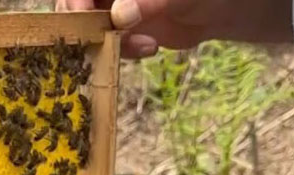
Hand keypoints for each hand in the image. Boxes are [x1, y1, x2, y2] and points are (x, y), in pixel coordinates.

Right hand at [56, 0, 292, 58]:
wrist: (219, 8)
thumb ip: (149, 1)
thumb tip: (120, 15)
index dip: (75, 0)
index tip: (82, 13)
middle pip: (74, 5)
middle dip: (85, 23)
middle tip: (101, 38)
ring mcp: (110, 8)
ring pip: (87, 26)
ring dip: (106, 41)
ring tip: (142, 45)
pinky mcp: (119, 31)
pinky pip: (106, 44)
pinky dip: (123, 51)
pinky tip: (149, 47)